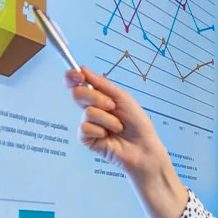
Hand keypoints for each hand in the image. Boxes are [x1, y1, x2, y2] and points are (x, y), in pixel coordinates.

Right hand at [68, 69, 187, 217]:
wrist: (144, 147)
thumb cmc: (137, 124)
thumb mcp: (122, 98)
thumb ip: (101, 84)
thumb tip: (83, 69)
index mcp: (98, 97)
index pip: (78, 84)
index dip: (73, 77)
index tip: (77, 75)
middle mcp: (91, 109)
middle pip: (78, 94)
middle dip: (96, 98)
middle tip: (112, 106)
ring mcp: (88, 124)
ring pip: (87, 112)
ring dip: (107, 118)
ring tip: (118, 127)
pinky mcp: (87, 139)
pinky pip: (86, 128)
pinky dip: (101, 130)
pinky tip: (109, 136)